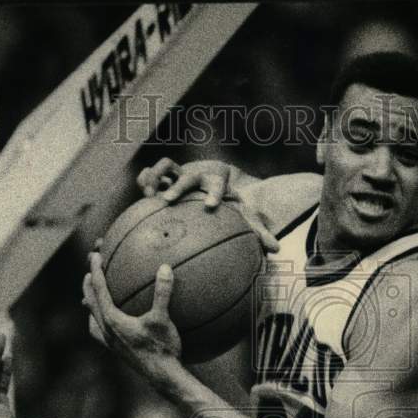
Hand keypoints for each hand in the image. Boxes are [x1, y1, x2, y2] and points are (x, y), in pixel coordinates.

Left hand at [82, 250, 182, 384]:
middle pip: (91, 303)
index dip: (96, 271)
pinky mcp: (117, 351)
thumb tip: (165, 268)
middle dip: (88, 286)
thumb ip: (163, 292)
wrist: (162, 377)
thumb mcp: (163, 319)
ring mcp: (110, 343)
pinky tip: (110, 323)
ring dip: (91, 306)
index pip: (99, 290)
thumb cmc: (162, 348)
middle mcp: (107, 331)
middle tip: (89, 272)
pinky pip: (101, 333)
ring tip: (91, 299)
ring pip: (93, 320)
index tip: (95, 256)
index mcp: (112, 320)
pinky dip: (100, 323)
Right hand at [136, 158, 279, 252]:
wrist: (219, 180)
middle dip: (178, 186)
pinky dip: (145, 179)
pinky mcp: (167, 176)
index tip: (211, 205)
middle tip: (168, 200)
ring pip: (166, 166)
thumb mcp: (245, 215)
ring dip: (156, 177)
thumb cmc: (232, 203)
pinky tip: (140, 195)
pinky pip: (153, 173)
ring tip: (148, 195)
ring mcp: (181, 173)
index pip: (217, 184)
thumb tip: (277, 250)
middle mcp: (199, 175)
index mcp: (218, 182)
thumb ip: (259, 232)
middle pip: (187, 175)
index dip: (214, 193)